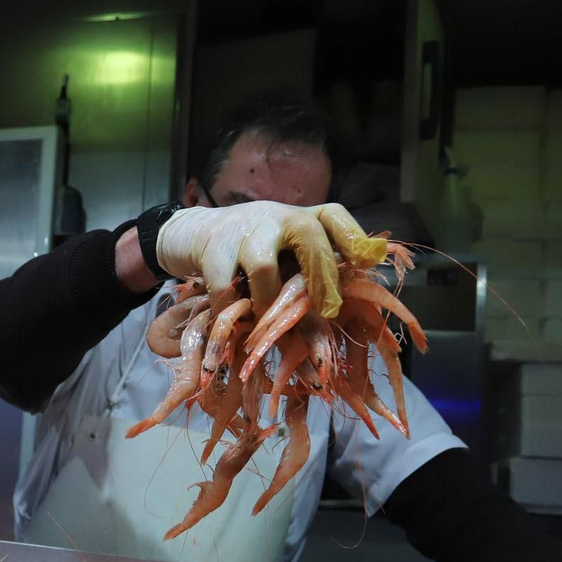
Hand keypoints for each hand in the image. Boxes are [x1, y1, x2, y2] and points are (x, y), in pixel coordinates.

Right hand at [154, 201, 387, 318]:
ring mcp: (245, 231)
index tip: (366, 263)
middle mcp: (279, 218)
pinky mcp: (213, 250)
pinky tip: (236, 329)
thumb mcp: (284, 260)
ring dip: (270, 304)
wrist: (195, 233)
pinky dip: (232, 315)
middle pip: (308, 234)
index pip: (334, 217)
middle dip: (321, 274)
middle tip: (329, 311)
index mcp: (303, 219)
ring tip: (272, 329)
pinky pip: (225, 289)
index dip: (353, 238)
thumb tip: (327, 343)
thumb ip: (305, 287)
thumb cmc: (252, 253)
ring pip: (264, 266)